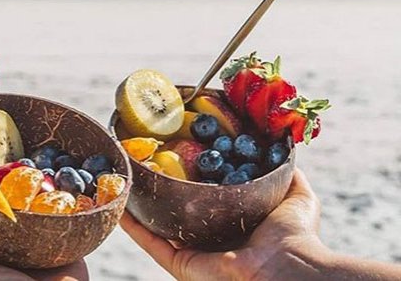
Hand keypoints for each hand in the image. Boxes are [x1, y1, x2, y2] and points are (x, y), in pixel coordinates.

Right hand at [120, 168, 325, 280]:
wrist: (289, 267)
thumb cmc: (297, 235)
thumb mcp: (296, 194)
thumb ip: (287, 173)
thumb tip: (283, 150)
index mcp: (232, 225)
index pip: (204, 201)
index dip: (188, 182)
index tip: (173, 158)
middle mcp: (210, 239)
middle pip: (176, 214)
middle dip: (157, 194)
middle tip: (143, 168)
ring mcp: (193, 253)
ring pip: (157, 228)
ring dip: (139, 208)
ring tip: (124, 182)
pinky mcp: (181, 264)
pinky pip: (152, 243)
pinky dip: (133, 227)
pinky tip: (120, 205)